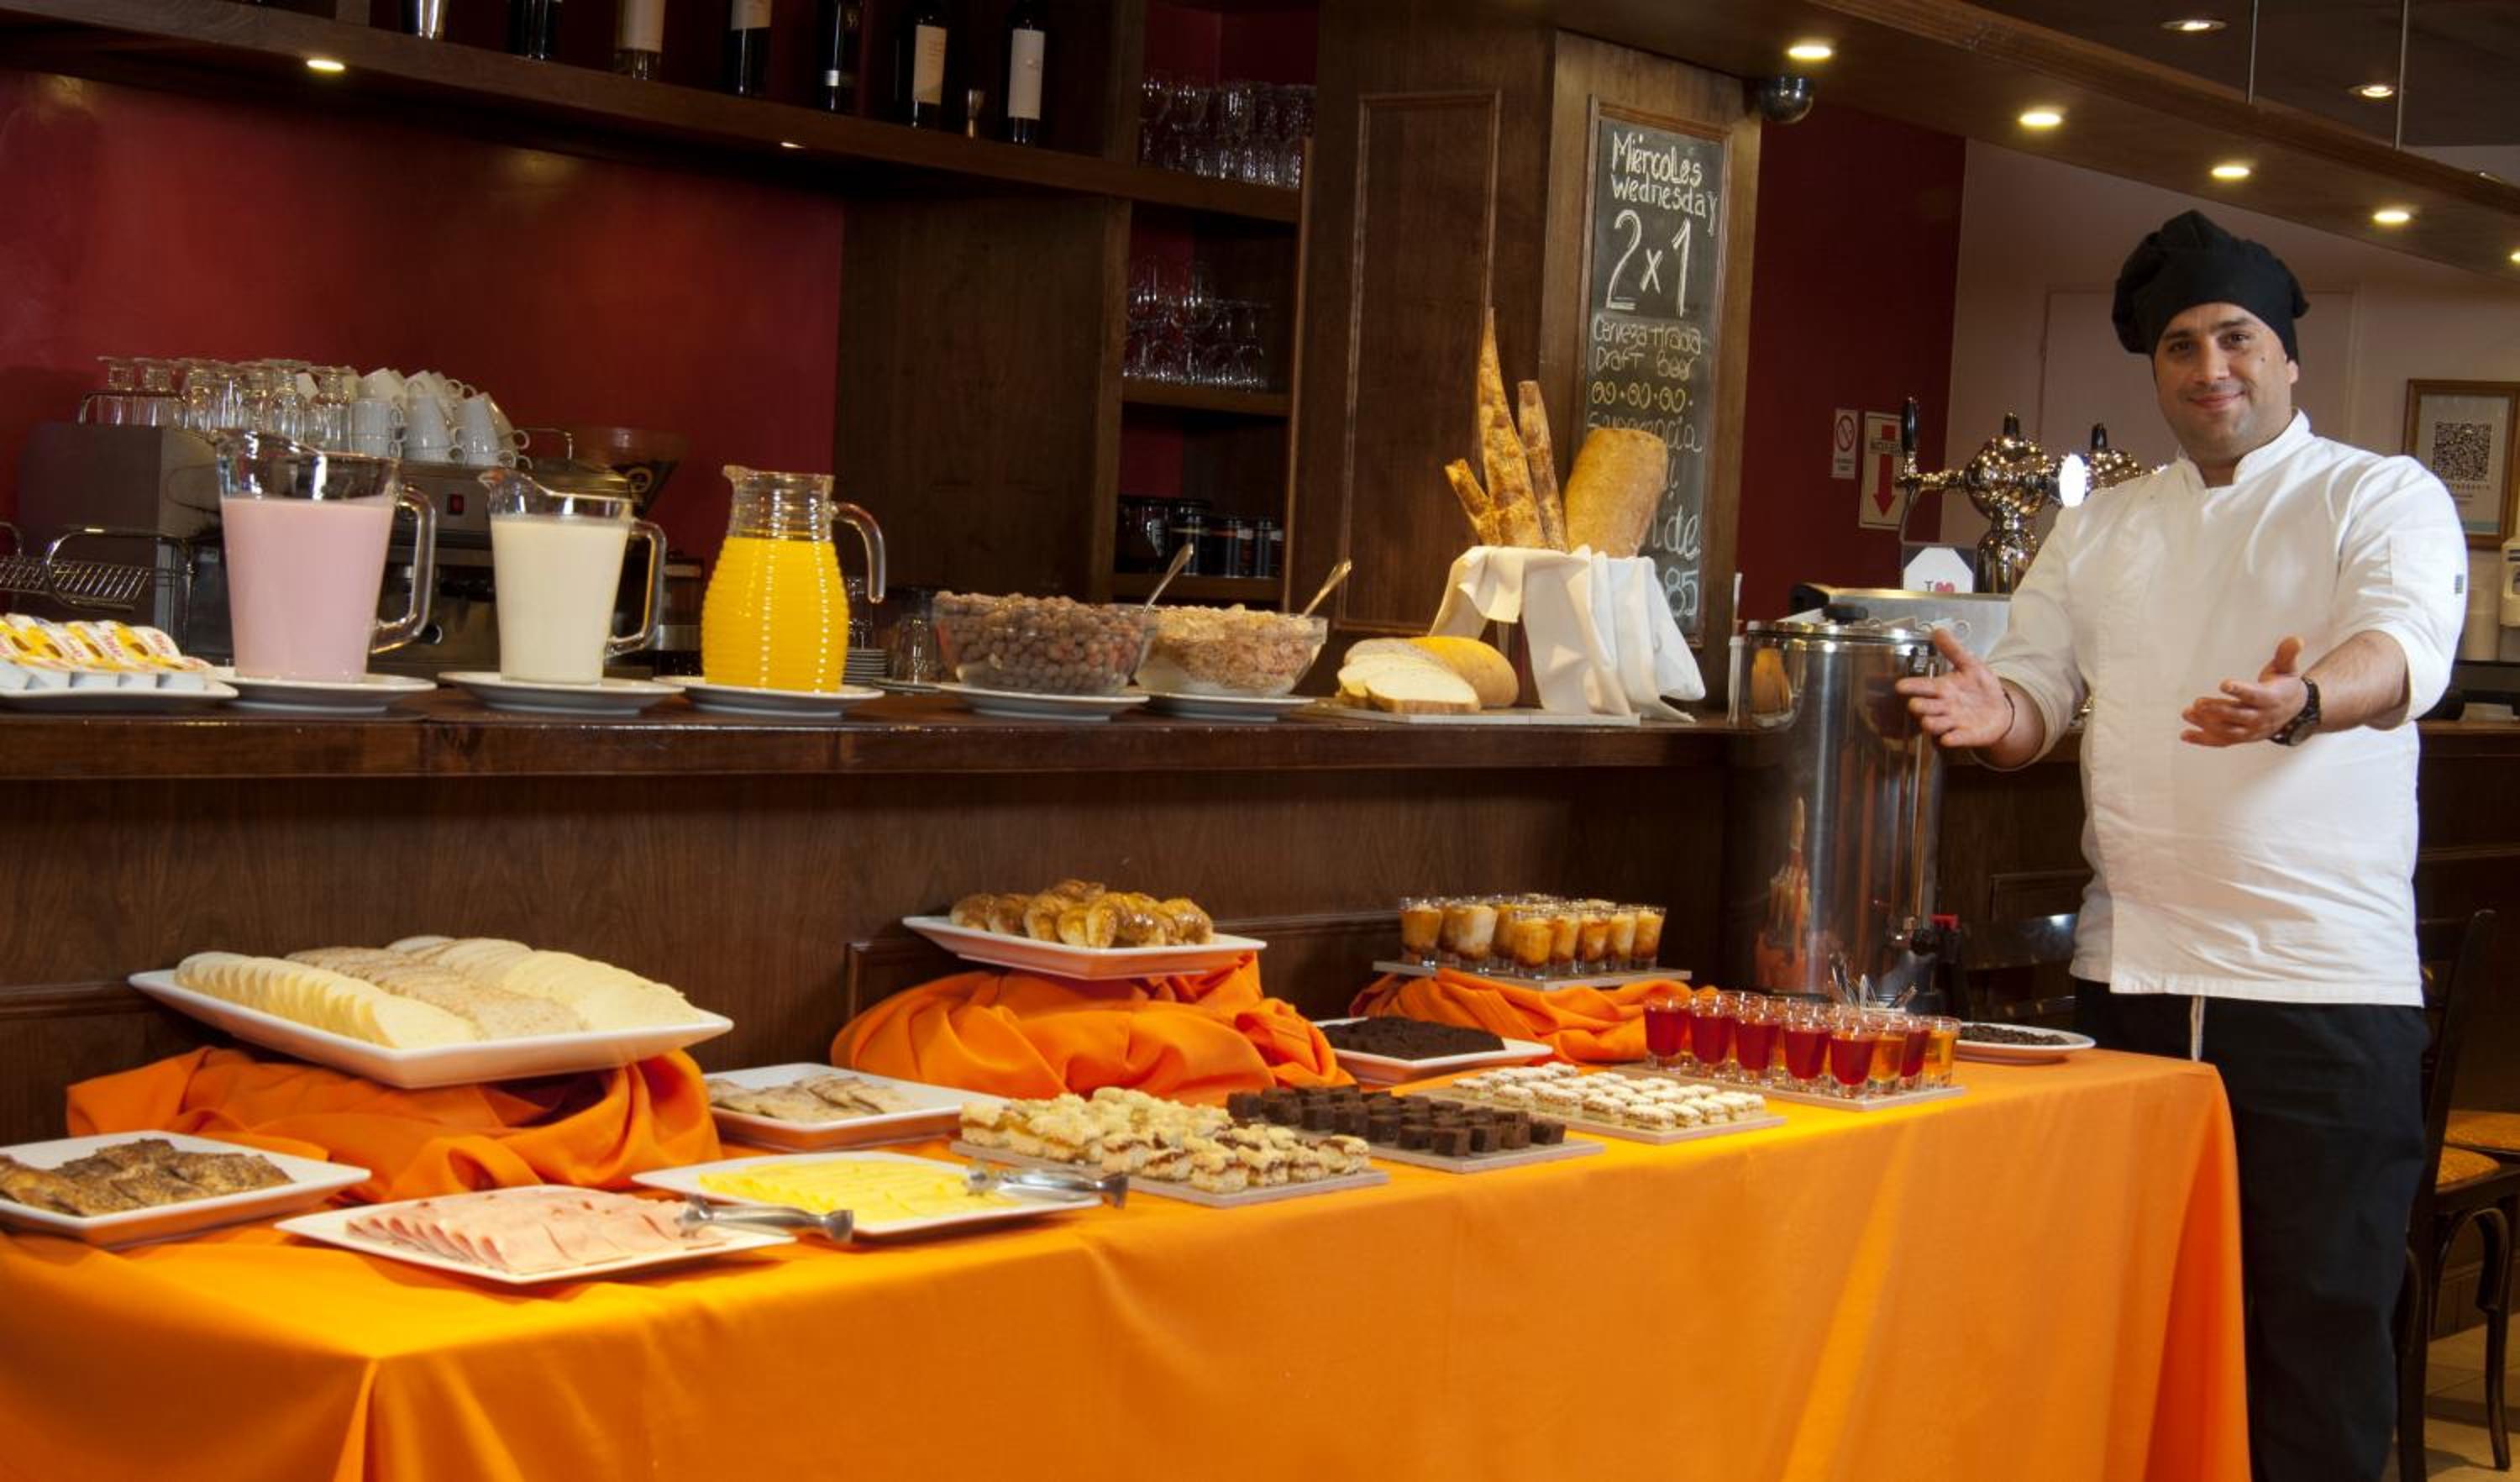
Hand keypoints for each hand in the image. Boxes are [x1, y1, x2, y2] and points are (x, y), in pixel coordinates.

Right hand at [1895, 628, 2016, 748]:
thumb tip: (1939, 631)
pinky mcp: (1964, 735)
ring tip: (1928, 721)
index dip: (1912, 686)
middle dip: (1920, 706)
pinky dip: (1952, 739)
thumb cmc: (1982, 688)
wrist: (2000, 709)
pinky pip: (1955, 738)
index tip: (1900, 686)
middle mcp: (1944, 706)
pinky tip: (1948, 738)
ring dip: (1932, 723)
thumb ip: (1954, 650)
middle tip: (1915, 704)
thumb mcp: (1971, 665)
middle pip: (1926, 707)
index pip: (1923, 686)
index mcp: (1943, 688)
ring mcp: (1953, 721)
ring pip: (1936, 724)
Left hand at [2181, 636, 2305, 746]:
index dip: (2239, 690)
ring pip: (2228, 731)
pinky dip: (2203, 740)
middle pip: (2238, 716)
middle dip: (2217, 710)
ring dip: (2206, 724)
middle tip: (2197, 702)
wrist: (2294, 710)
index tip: (2223, 684)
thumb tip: (2295, 639)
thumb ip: (2287, 654)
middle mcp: (2261, 717)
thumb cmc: (2285, 684)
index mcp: (2271, 699)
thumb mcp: (2288, 668)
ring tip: (2187, 712)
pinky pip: (2222, 741)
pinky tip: (2184, 734)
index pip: (2254, 696)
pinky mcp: (2242, 737)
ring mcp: (2251, 731)